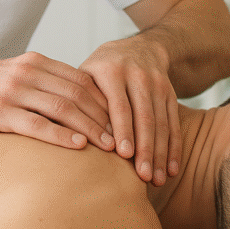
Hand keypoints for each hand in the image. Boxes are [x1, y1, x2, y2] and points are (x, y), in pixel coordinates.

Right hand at [0, 53, 115, 151]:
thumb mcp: (13, 76)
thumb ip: (41, 83)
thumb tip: (74, 101)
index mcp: (34, 62)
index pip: (81, 79)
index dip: (105, 101)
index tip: (123, 121)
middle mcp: (26, 72)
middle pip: (78, 93)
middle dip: (104, 117)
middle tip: (124, 138)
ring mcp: (12, 91)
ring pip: (63, 108)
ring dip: (90, 128)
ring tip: (109, 146)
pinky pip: (36, 123)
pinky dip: (60, 135)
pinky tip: (77, 146)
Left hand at [79, 38, 179, 185]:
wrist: (141, 48)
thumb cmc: (102, 69)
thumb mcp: (87, 73)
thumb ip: (75, 98)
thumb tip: (55, 129)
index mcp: (112, 71)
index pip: (119, 105)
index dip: (123, 130)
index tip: (123, 156)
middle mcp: (138, 76)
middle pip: (144, 117)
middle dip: (145, 149)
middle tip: (143, 177)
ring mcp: (157, 85)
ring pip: (161, 123)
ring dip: (160, 154)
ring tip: (156, 180)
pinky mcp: (170, 94)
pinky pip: (173, 123)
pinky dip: (174, 148)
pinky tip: (172, 169)